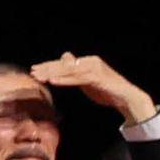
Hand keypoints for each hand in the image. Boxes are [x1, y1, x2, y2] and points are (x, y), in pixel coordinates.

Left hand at [31, 51, 156, 122]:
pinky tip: (53, 81)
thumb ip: (75, 74)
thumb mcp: (87, 81)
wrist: (126, 97)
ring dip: (53, 73)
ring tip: (40, 77)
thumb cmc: (106, 90)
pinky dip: (65, 80)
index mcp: (87, 61)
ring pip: (69, 70)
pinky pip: (78, 79)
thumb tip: (63, 62)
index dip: (49, 66)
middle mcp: (90, 61)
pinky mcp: (98, 78)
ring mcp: (94, 68)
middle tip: (33, 72)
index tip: (34, 69)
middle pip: (64, 64)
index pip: (64, 62)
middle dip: (47, 68)